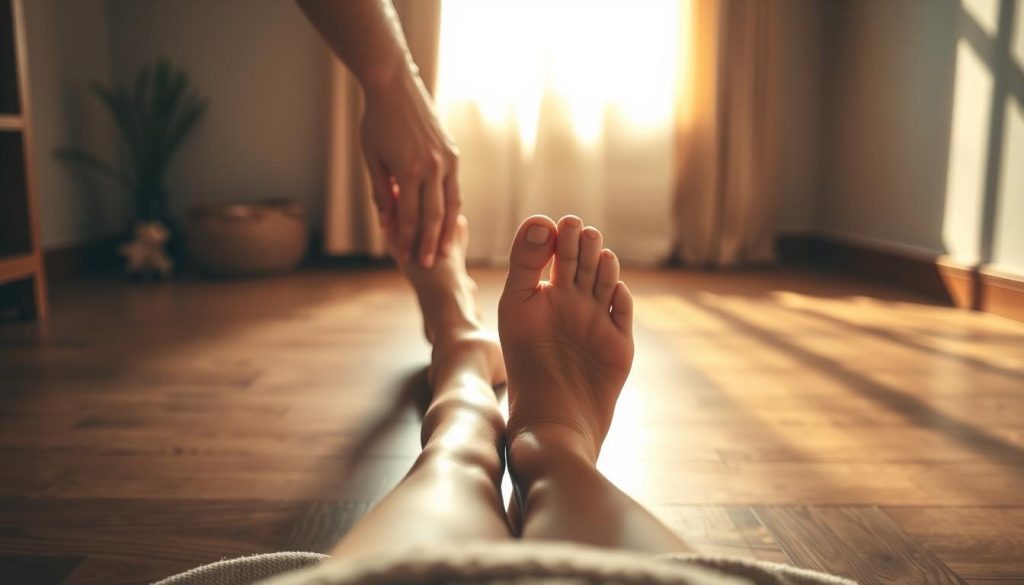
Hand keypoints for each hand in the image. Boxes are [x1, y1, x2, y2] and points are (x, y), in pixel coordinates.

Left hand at [361, 74, 459, 267]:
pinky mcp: (453, 153)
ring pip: (451, 204)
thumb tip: (388, 223)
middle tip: (426, 265)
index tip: (404, 258)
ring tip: (443, 250)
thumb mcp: (372, 159)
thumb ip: (381, 193)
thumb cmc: (376, 121)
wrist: (394, 85)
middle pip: (433, 216)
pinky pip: (455, 187)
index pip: (408, 216)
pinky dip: (452, 207)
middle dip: (429, 243)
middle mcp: (432, 167)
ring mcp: (446, 160)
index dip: (406, 240)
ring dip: (446, 230)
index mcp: (408, 171)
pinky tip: (448, 220)